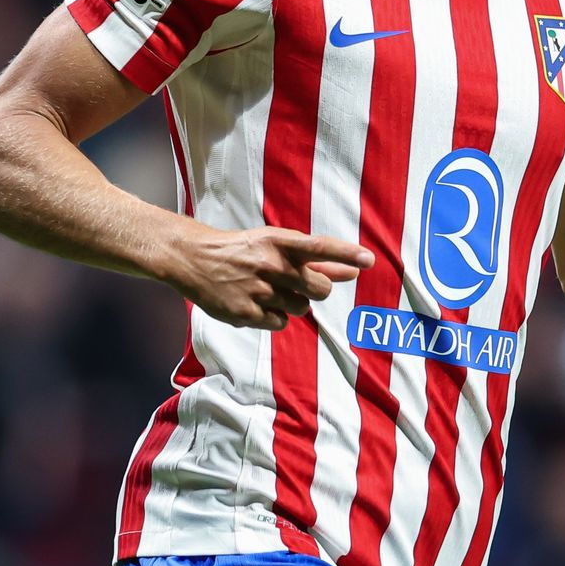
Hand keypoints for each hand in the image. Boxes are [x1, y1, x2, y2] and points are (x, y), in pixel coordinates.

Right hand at [163, 225, 373, 330]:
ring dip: (291, 303)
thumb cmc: (244, 251)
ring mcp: (257, 290)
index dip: (345, 254)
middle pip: (319, 289)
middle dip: (316, 290)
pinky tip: (257, 304)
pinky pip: (280, 324)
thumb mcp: (277, 245)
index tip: (368, 260)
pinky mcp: (245, 312)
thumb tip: (356, 271)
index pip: (319, 247)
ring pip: (300, 309)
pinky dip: (274, 317)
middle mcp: (270, 264)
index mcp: (278, 241)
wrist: (196, 259)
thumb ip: (318, 260)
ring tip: (268, 290)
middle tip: (298, 284)